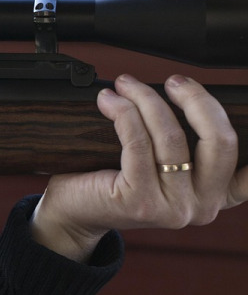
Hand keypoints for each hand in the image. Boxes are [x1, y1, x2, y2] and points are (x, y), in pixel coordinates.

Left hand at [31, 74, 247, 262]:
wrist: (75, 212)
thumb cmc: (116, 180)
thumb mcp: (162, 164)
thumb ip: (187, 143)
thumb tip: (189, 91)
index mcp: (217, 195)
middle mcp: (203, 207)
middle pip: (220, 141)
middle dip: (197, 99)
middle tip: (173, 81)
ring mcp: (173, 207)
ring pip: (172, 137)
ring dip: (147, 99)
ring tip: (126, 85)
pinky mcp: (140, 201)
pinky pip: (138, 142)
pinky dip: (124, 112)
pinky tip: (110, 100)